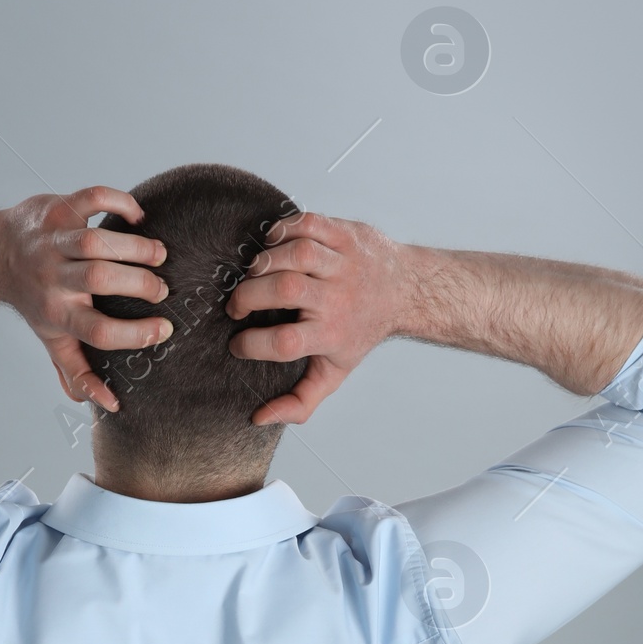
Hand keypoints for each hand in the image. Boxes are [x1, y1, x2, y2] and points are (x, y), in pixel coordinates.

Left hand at [0, 186, 172, 410]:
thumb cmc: (35, 302)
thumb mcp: (53, 341)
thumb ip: (80, 373)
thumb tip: (110, 404)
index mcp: (58, 315)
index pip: (98, 331)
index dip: (135, 335)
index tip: (163, 330)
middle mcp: (54, 278)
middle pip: (99, 279)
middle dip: (139, 283)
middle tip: (162, 288)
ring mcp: (54, 242)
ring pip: (96, 241)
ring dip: (135, 246)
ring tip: (159, 254)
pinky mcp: (57, 210)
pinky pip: (90, 199)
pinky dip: (119, 202)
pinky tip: (138, 216)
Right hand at [225, 211, 417, 424]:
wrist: (406, 290)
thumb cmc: (360, 332)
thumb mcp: (334, 372)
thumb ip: (300, 400)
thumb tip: (260, 418)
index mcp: (332, 335)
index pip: (285, 342)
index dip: (252, 344)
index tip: (238, 345)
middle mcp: (338, 298)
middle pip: (285, 290)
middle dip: (248, 296)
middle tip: (237, 306)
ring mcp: (343, 263)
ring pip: (296, 253)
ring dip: (263, 262)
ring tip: (253, 275)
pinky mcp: (346, 235)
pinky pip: (309, 224)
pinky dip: (283, 229)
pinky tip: (272, 244)